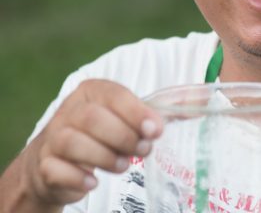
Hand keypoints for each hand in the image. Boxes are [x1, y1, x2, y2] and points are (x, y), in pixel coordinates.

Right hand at [0, 79, 162, 211]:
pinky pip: (57, 169)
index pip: (115, 95)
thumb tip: (204, 100)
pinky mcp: (44, 164)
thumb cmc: (103, 134)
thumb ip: (163, 111)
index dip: (136, 113)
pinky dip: (78, 177)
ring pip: (73, 142)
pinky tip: (94, 182)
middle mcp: (70, 110)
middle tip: (143, 150)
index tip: (156, 130)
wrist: (59, 160)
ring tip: (123, 165)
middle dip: (123, 136)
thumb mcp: (129, 118)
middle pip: (93, 118)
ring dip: (104, 156)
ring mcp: (53, 137)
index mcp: (93, 92)